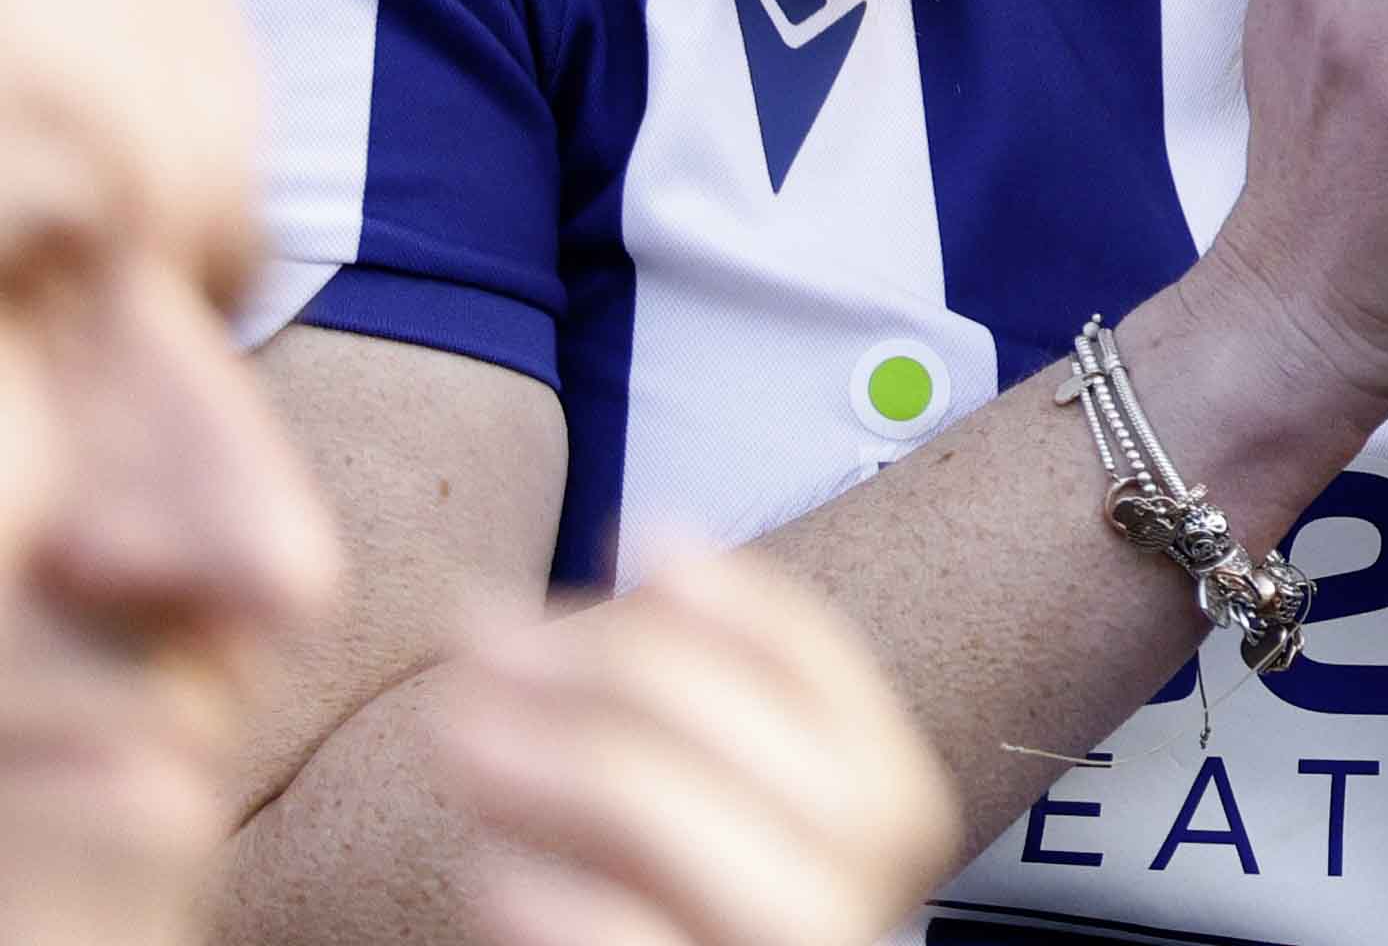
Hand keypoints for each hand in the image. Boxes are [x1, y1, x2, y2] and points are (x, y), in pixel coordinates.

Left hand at [408, 538, 964, 945]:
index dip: (725, 584)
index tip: (631, 530)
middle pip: (748, 719)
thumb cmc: (676, 914)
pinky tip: (489, 870)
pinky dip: (544, 894)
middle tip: (484, 629)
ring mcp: (793, 941)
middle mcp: (867, 874)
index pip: (817, 656)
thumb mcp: (701, 799)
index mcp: (887, 803)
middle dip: (607, 657)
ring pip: (672, 818)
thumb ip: (692, 695)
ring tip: (452, 731)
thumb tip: (655, 540)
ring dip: (544, 752)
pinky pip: (618, 934)